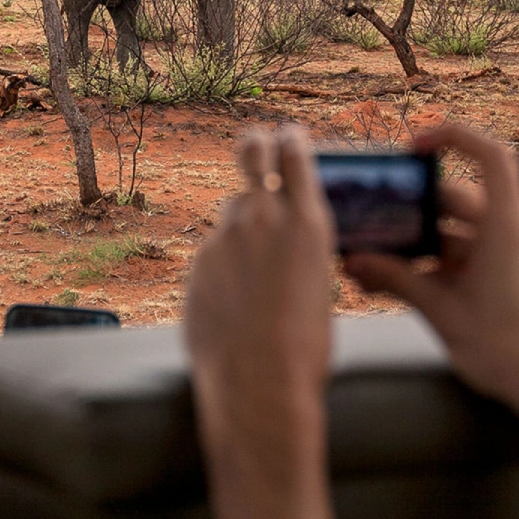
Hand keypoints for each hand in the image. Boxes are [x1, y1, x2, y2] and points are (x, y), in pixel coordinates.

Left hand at [183, 125, 336, 518]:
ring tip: (254, 267)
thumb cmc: (306, 346)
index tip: (288, 135)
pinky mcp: (197, 263)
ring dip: (241, 225)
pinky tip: (234, 305)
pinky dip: (223, 269)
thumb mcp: (320, 284)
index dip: (291, 138)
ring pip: (231, 212)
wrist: (260, 383)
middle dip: (254, 145)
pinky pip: (213, 254)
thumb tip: (287, 245)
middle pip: (251, 155)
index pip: (295, 152)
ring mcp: (225, 237)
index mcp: (307, 221)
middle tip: (254, 145)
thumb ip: (300, 251)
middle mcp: (263, 217)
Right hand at [347, 119, 518, 518]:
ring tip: (374, 262)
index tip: (412, 148)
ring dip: (418, 244)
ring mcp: (514, 256)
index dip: (453, 138)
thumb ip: (396, 280)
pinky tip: (398, 286)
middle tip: (372, 220)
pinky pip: (467, 259)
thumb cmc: (507, 347)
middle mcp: (515, 233)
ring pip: (457, 234)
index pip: (490, 155)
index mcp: (507, 227)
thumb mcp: (441, 310)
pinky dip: (436, 265)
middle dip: (412, 210)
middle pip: (458, 201)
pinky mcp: (510, 279)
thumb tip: (354, 261)